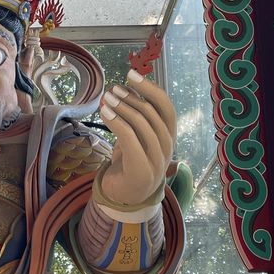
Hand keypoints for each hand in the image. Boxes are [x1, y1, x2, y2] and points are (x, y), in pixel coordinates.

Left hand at [99, 69, 175, 205]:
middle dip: (130, 97)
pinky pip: (130, 138)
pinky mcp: (142, 169)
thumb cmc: (129, 164)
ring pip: (141, 123)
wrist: (125, 198)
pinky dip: (116, 121)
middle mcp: (168, 146)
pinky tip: (104, 112)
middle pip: (151, 113)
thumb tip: (126, 90)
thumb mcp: (136, 138)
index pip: (166, 106)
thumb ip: (138, 119)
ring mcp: (157, 159)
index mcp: (169, 136)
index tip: (131, 74)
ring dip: (122, 107)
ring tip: (106, 98)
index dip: (149, 88)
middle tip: (112, 89)